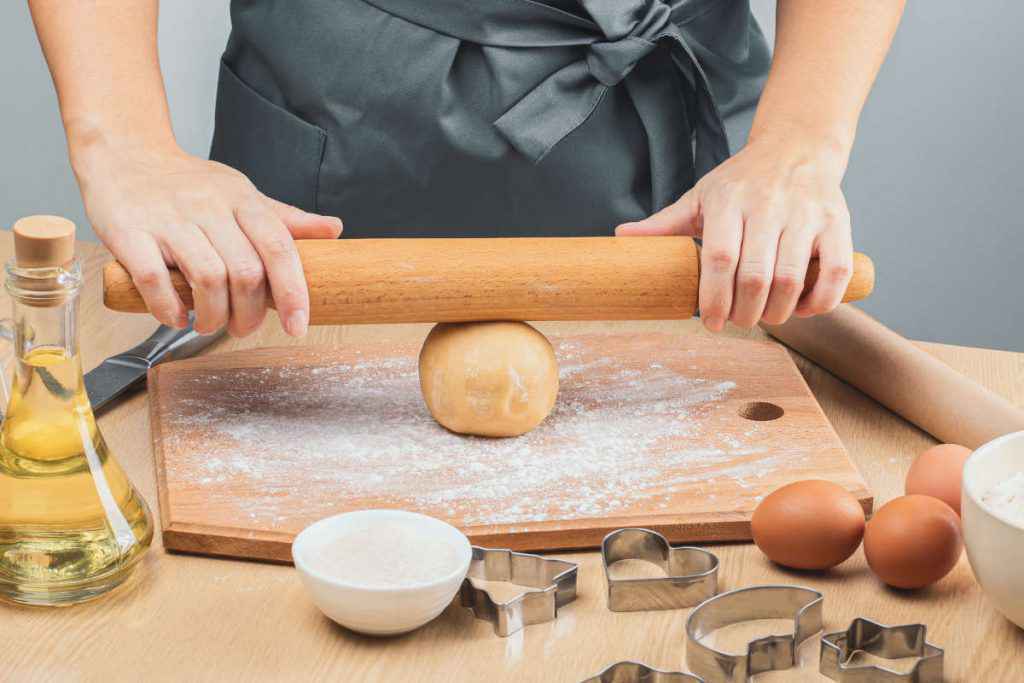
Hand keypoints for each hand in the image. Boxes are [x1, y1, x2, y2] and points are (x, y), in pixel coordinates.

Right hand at [73, 141, 341, 336]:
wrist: (124, 153)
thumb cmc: (188, 184)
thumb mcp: (241, 193)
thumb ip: (285, 218)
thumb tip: (334, 229)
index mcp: (241, 199)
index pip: (278, 247)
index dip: (293, 291)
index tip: (297, 325)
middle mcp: (208, 207)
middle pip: (245, 271)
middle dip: (249, 314)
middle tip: (243, 328)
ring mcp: (168, 220)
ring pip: (206, 278)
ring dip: (213, 316)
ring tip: (210, 324)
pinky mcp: (129, 232)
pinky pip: (154, 279)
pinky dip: (169, 308)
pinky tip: (176, 316)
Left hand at [616, 135, 852, 330]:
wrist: (797, 147)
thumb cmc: (742, 180)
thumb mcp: (700, 195)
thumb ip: (664, 223)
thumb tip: (620, 239)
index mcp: (728, 200)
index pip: (720, 258)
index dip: (714, 298)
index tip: (710, 323)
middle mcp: (769, 205)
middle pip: (756, 275)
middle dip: (745, 312)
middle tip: (737, 322)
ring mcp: (806, 213)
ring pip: (794, 278)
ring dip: (779, 312)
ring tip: (766, 318)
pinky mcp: (837, 223)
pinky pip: (835, 271)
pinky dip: (822, 301)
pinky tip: (803, 308)